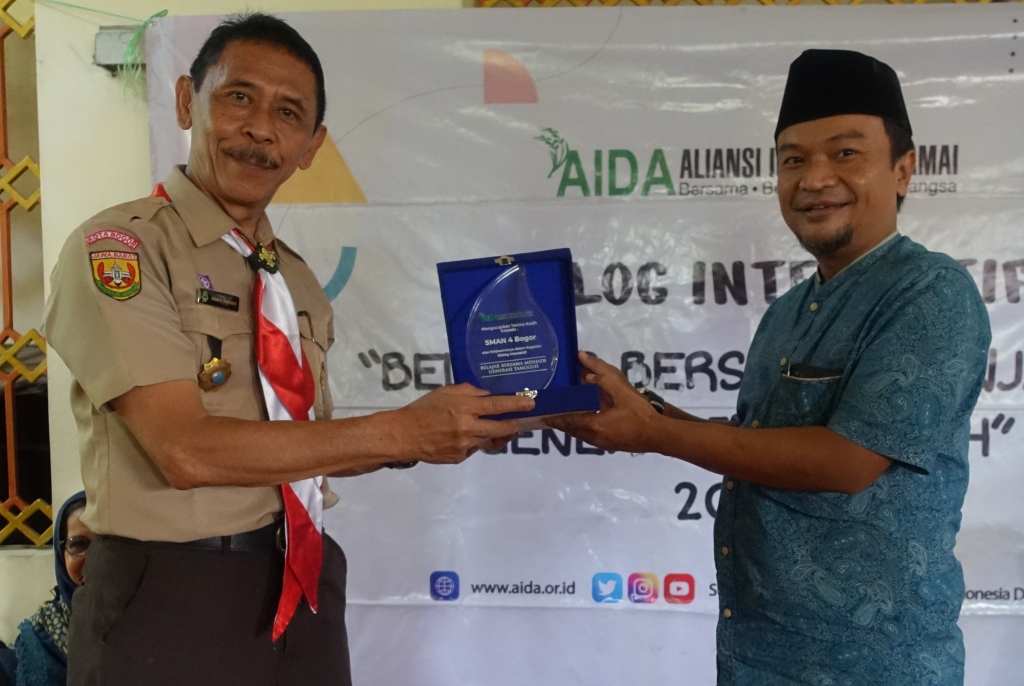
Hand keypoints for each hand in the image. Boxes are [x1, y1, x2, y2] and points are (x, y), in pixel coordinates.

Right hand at [395, 384, 533, 464]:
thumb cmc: (423, 409)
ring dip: (493, 434)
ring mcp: (465, 445)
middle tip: (520, 421)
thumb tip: (487, 396)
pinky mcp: (460, 458)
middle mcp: (468, 428)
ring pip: (488, 440)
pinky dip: (474, 442)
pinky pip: (474, 449)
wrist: (404, 435)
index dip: (516, 405)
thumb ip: (469, 392)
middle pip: (501, 428)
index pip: (497, 406)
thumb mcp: (445, 392)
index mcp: (464, 408)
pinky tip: (464, 437)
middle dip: (514, 425)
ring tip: (489, 427)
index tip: (530, 403)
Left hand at [545, 351, 660, 453]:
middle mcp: (594, 438)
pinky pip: (591, 436)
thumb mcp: (622, 390)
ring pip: (581, 434)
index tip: (542, 414)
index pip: (568, 421)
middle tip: (551, 413)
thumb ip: (602, 374)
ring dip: (573, 425)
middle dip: (562, 422)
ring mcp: (603, 444)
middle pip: (572, 430)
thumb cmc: (640, 414)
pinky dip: (584, 427)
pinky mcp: (611, 445)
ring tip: (566, 413)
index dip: (555, 417)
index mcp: (594, 426)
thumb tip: (583, 360)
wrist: (660, 435)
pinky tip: (588, 418)